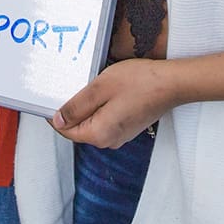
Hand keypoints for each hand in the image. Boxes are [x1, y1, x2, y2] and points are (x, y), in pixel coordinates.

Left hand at [52, 59, 176, 148]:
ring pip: (92, 122)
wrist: (173, 84)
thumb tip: (58, 119)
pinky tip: (104, 90)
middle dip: (71, 109)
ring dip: (87, 106)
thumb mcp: (100, 88)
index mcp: (98, 134)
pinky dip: (100, 107)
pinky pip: (105, 119)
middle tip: (70, 85)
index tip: (50, 96)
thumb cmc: (140, 83)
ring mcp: (120, 135)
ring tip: (90, 85)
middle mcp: (108, 141)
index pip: (65, 130)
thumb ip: (76, 106)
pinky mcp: (127, 126)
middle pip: (78, 128)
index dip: (54, 113)